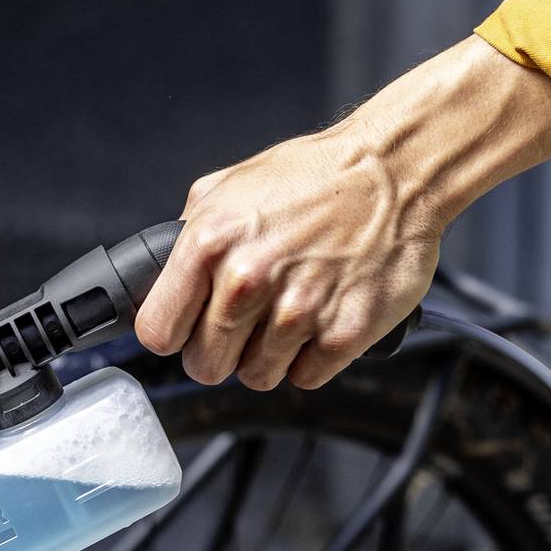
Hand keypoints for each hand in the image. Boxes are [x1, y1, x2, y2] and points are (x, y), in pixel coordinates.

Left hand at [135, 36, 550, 389]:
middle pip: (205, 366)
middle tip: (246, 324)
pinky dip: (312, 358)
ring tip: (290, 313)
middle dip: (220, 351)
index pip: (158, 332)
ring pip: (256, 377)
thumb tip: (161, 280)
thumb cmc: (313, 178)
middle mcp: (248, 280)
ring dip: (269, 355)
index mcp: (209, 243)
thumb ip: (187, 237)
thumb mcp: (227, 188)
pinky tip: (321, 320)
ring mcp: (298, 311)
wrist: (392, 172)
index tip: (188, 329)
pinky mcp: (343, 333)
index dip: (174, 334)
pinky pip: (306, 378)